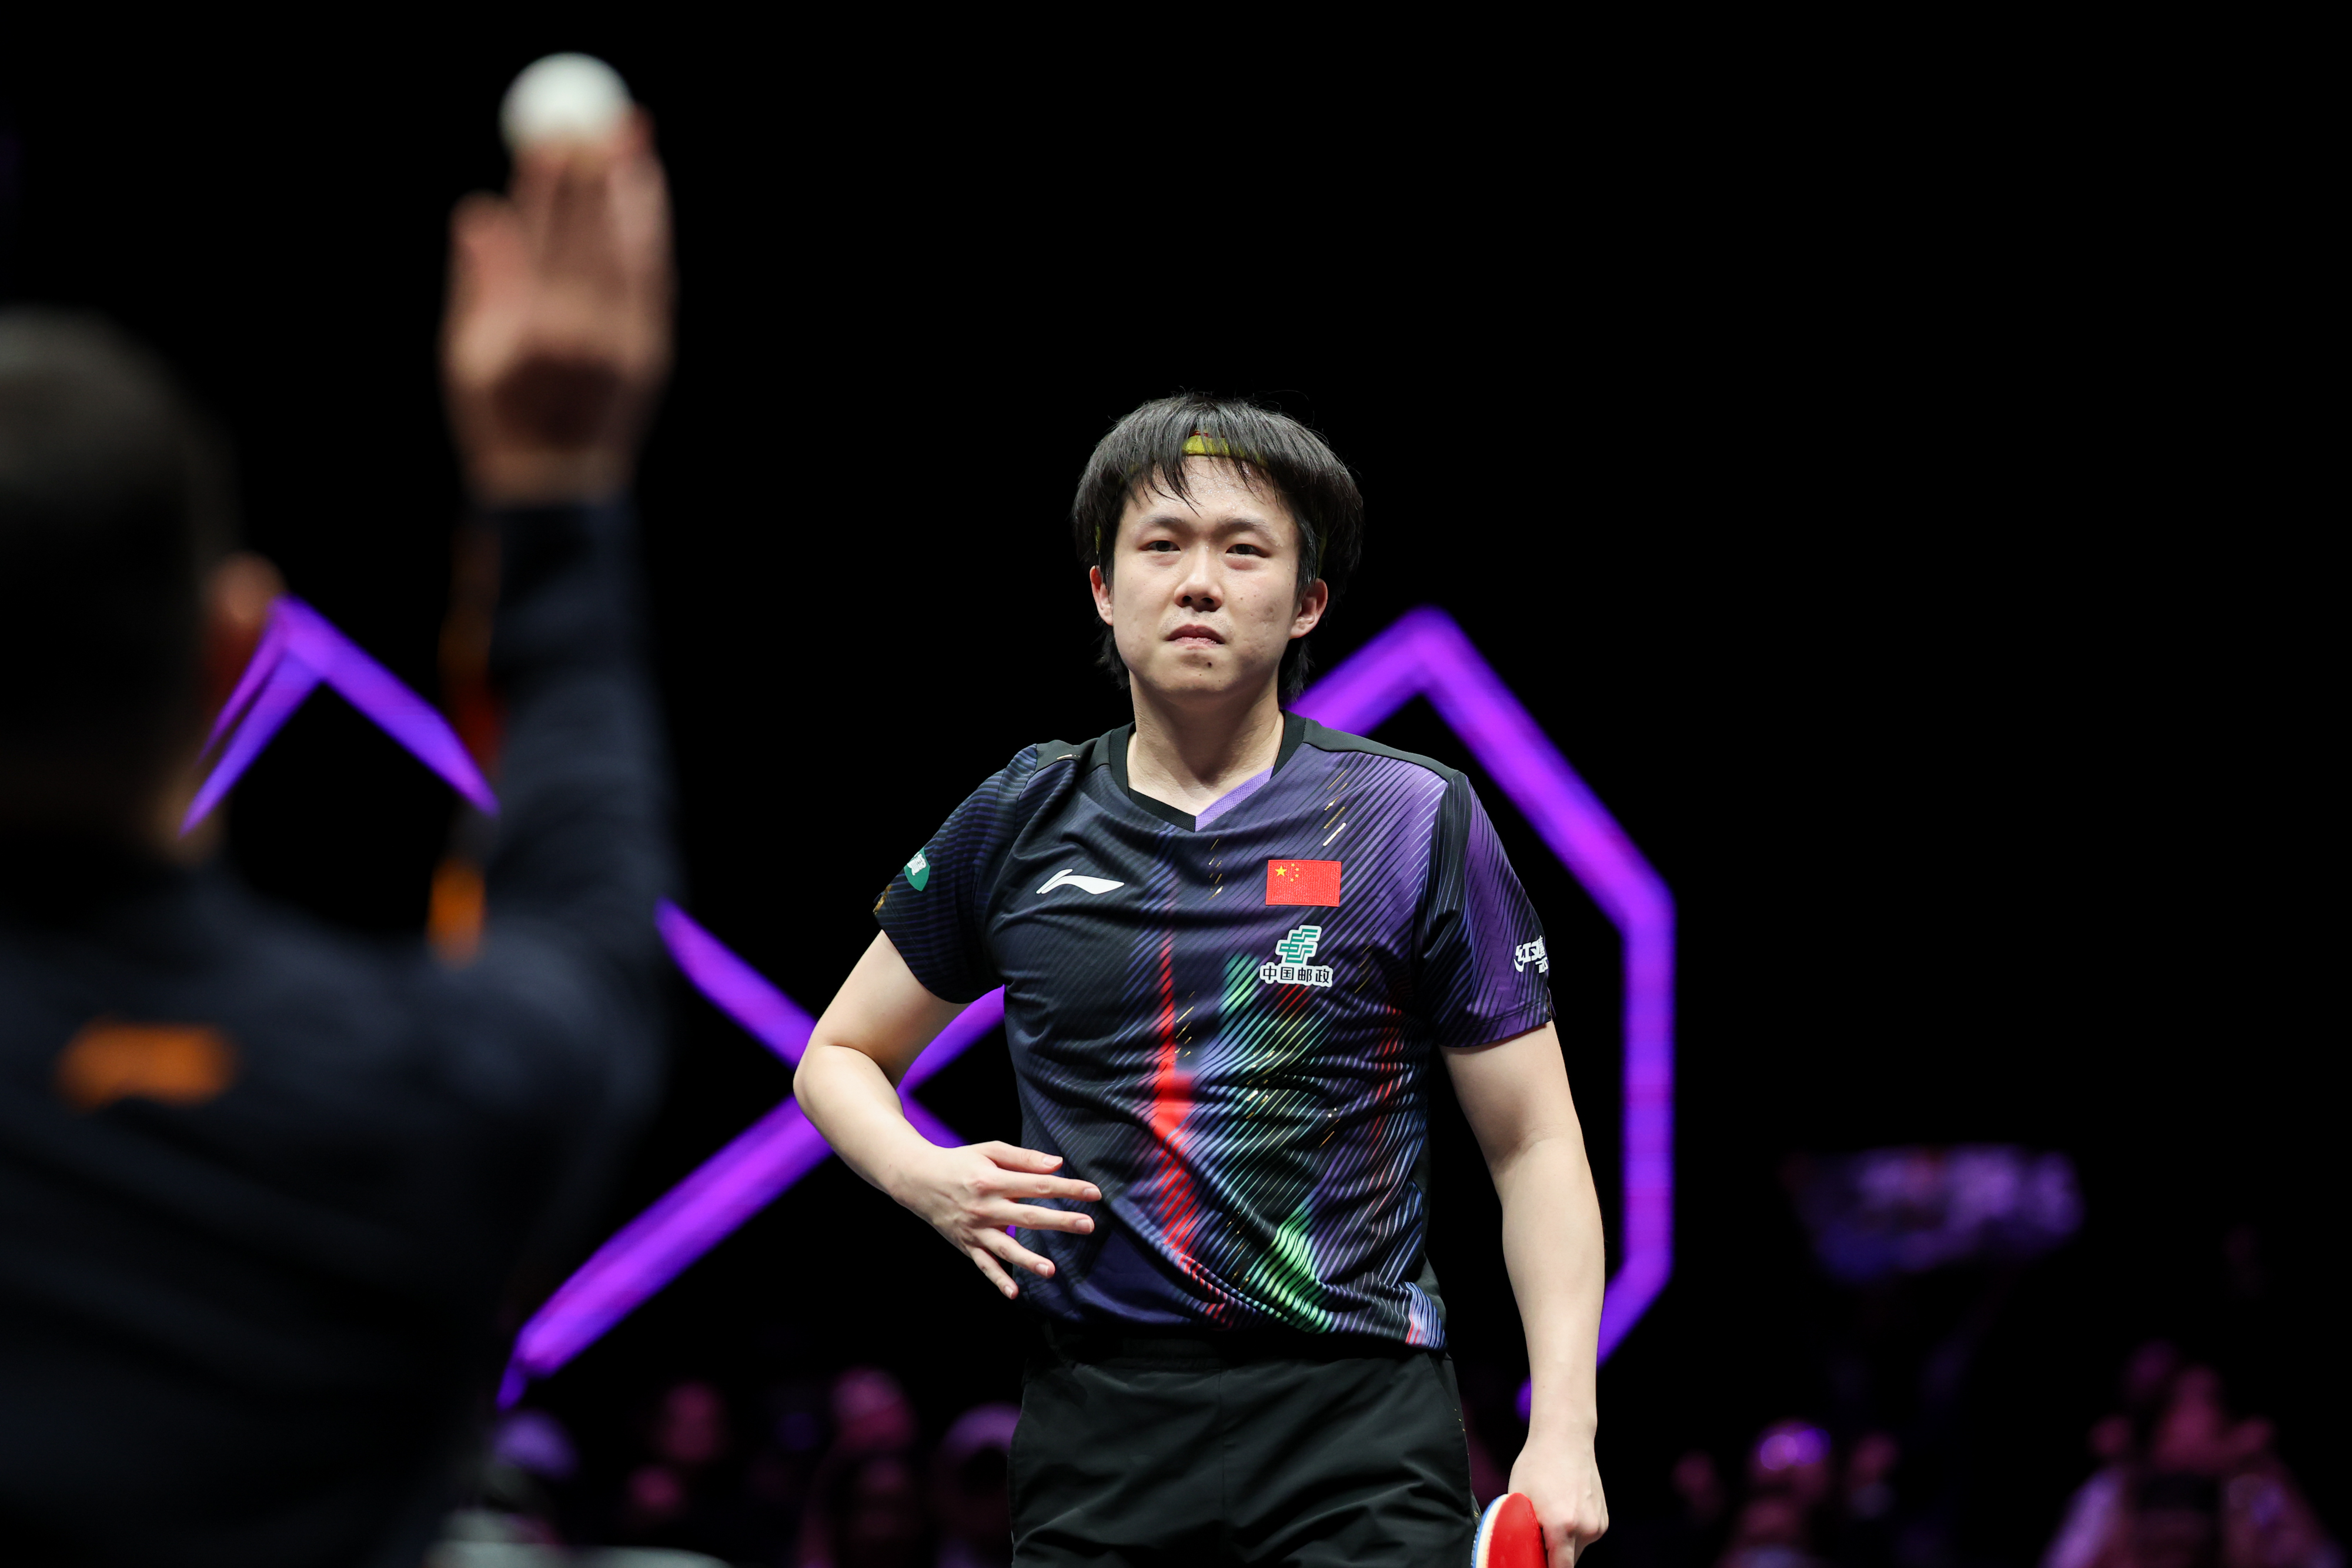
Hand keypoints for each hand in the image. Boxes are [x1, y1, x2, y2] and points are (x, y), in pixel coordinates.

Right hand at [442, 110, 672, 502]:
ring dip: (634, 193)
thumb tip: (481, 209)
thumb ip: (480, 280)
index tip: (554, 137)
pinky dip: (650, 233)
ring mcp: (625, 345)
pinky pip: (654, 278)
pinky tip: (646, 196)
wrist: (555, 484)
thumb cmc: (497, 415)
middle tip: (604, 119)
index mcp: (531, 331)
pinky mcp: (653, 351)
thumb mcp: (467, 352)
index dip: (552, 184)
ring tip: (633, 142)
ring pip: (634, 252)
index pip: (543, 237)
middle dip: (599, 173)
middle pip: (595, 235)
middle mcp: (584, 334)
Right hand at [890, 1141, 1099, 1298]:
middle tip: (1088, 1225)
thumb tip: (1057, 1164)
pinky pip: (984, 1265)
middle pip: (1028, 1216)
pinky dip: (998, 1280)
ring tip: (1051, 1270)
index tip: (1094, 1193)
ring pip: (1005, 1247)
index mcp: (993, 1180)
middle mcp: (984, 1207)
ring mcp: (975, 1229)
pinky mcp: (967, 1245)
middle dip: (1060, 1221)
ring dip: (1028, 1260)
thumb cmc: (960, 1162)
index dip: (1068, 1188)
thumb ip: (1023, 1158)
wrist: (919, 1181)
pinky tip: (1014, 1293)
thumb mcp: (990, 1151)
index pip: (1038, 1185)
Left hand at [1509, 1434, 1607, 1564]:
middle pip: (1567, 1562)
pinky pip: (1585, 1538)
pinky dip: (1574, 1534)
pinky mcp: (1603, 1520)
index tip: (1532, 1559)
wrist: (1565, 1438)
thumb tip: (1517, 1551)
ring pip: (1576, 1551)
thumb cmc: (1537, 1465)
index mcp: (1562, 1526)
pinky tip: (1564, 1511)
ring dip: (1563, 1545)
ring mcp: (1597, 1525)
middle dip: (1551, 1556)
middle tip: (1536, 1537)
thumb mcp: (1517, 1498)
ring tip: (1550, 1518)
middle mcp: (1585, 1528)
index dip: (1542, 1567)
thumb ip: (1519, 1531)